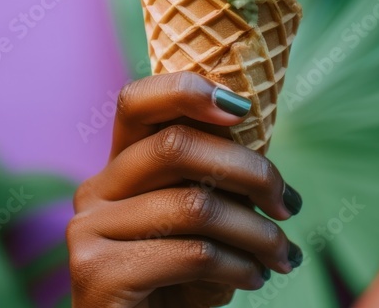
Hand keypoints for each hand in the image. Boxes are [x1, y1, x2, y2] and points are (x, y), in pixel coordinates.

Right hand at [66, 72, 302, 306]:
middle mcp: (95, 192)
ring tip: (283, 257)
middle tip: (289, 205)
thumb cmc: (179, 290)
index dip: (187, 90)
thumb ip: (210, 183)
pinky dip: (238, 267)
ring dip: (258, 233)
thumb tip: (259, 146)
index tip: (244, 108)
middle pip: (176, 145)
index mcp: (118, 171)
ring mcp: (88, 231)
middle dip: (251, 170)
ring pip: (195, 205)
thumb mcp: (198, 228)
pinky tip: (253, 279)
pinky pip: (193, 253)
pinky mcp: (98, 273)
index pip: (136, 102)